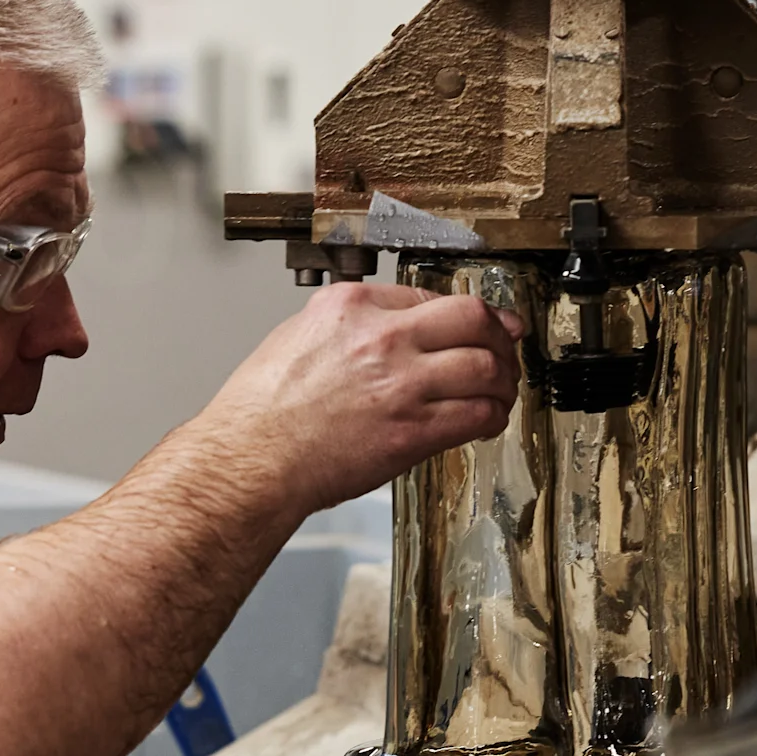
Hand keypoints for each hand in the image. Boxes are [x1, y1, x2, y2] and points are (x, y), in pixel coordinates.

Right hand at [197, 281, 523, 516]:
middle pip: (472, 319)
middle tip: (506, 348)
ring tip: (500, 389)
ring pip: (486, 366)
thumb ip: (342, 326)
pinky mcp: (412, 430)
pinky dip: (492, 416)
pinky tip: (487, 420)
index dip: (461, 315)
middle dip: (498, 335)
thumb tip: (372, 330)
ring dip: (502, 379)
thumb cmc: (261, 411)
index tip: (474, 326)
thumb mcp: (296, 337)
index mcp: (352, 305)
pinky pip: (476, 414)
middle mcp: (382, 337)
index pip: (430, 296)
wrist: (250, 459)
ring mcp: (401, 383)